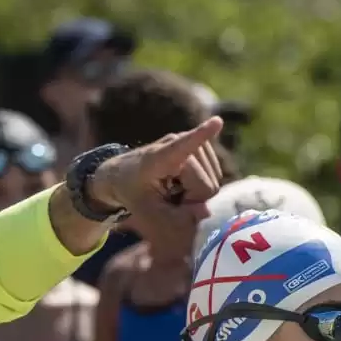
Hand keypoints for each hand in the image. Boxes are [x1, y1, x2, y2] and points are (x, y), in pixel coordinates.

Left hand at [90, 117, 225, 217]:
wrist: (124, 173)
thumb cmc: (133, 192)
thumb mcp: (146, 212)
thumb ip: (174, 218)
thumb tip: (206, 211)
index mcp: (159, 158)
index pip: (183, 146)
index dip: (201, 135)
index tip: (216, 122)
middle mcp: (177, 143)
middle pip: (207, 185)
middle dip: (193, 199)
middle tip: (169, 197)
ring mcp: (191, 142)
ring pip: (214, 181)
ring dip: (196, 193)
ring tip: (173, 188)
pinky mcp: (202, 146)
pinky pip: (215, 175)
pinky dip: (201, 185)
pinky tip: (183, 182)